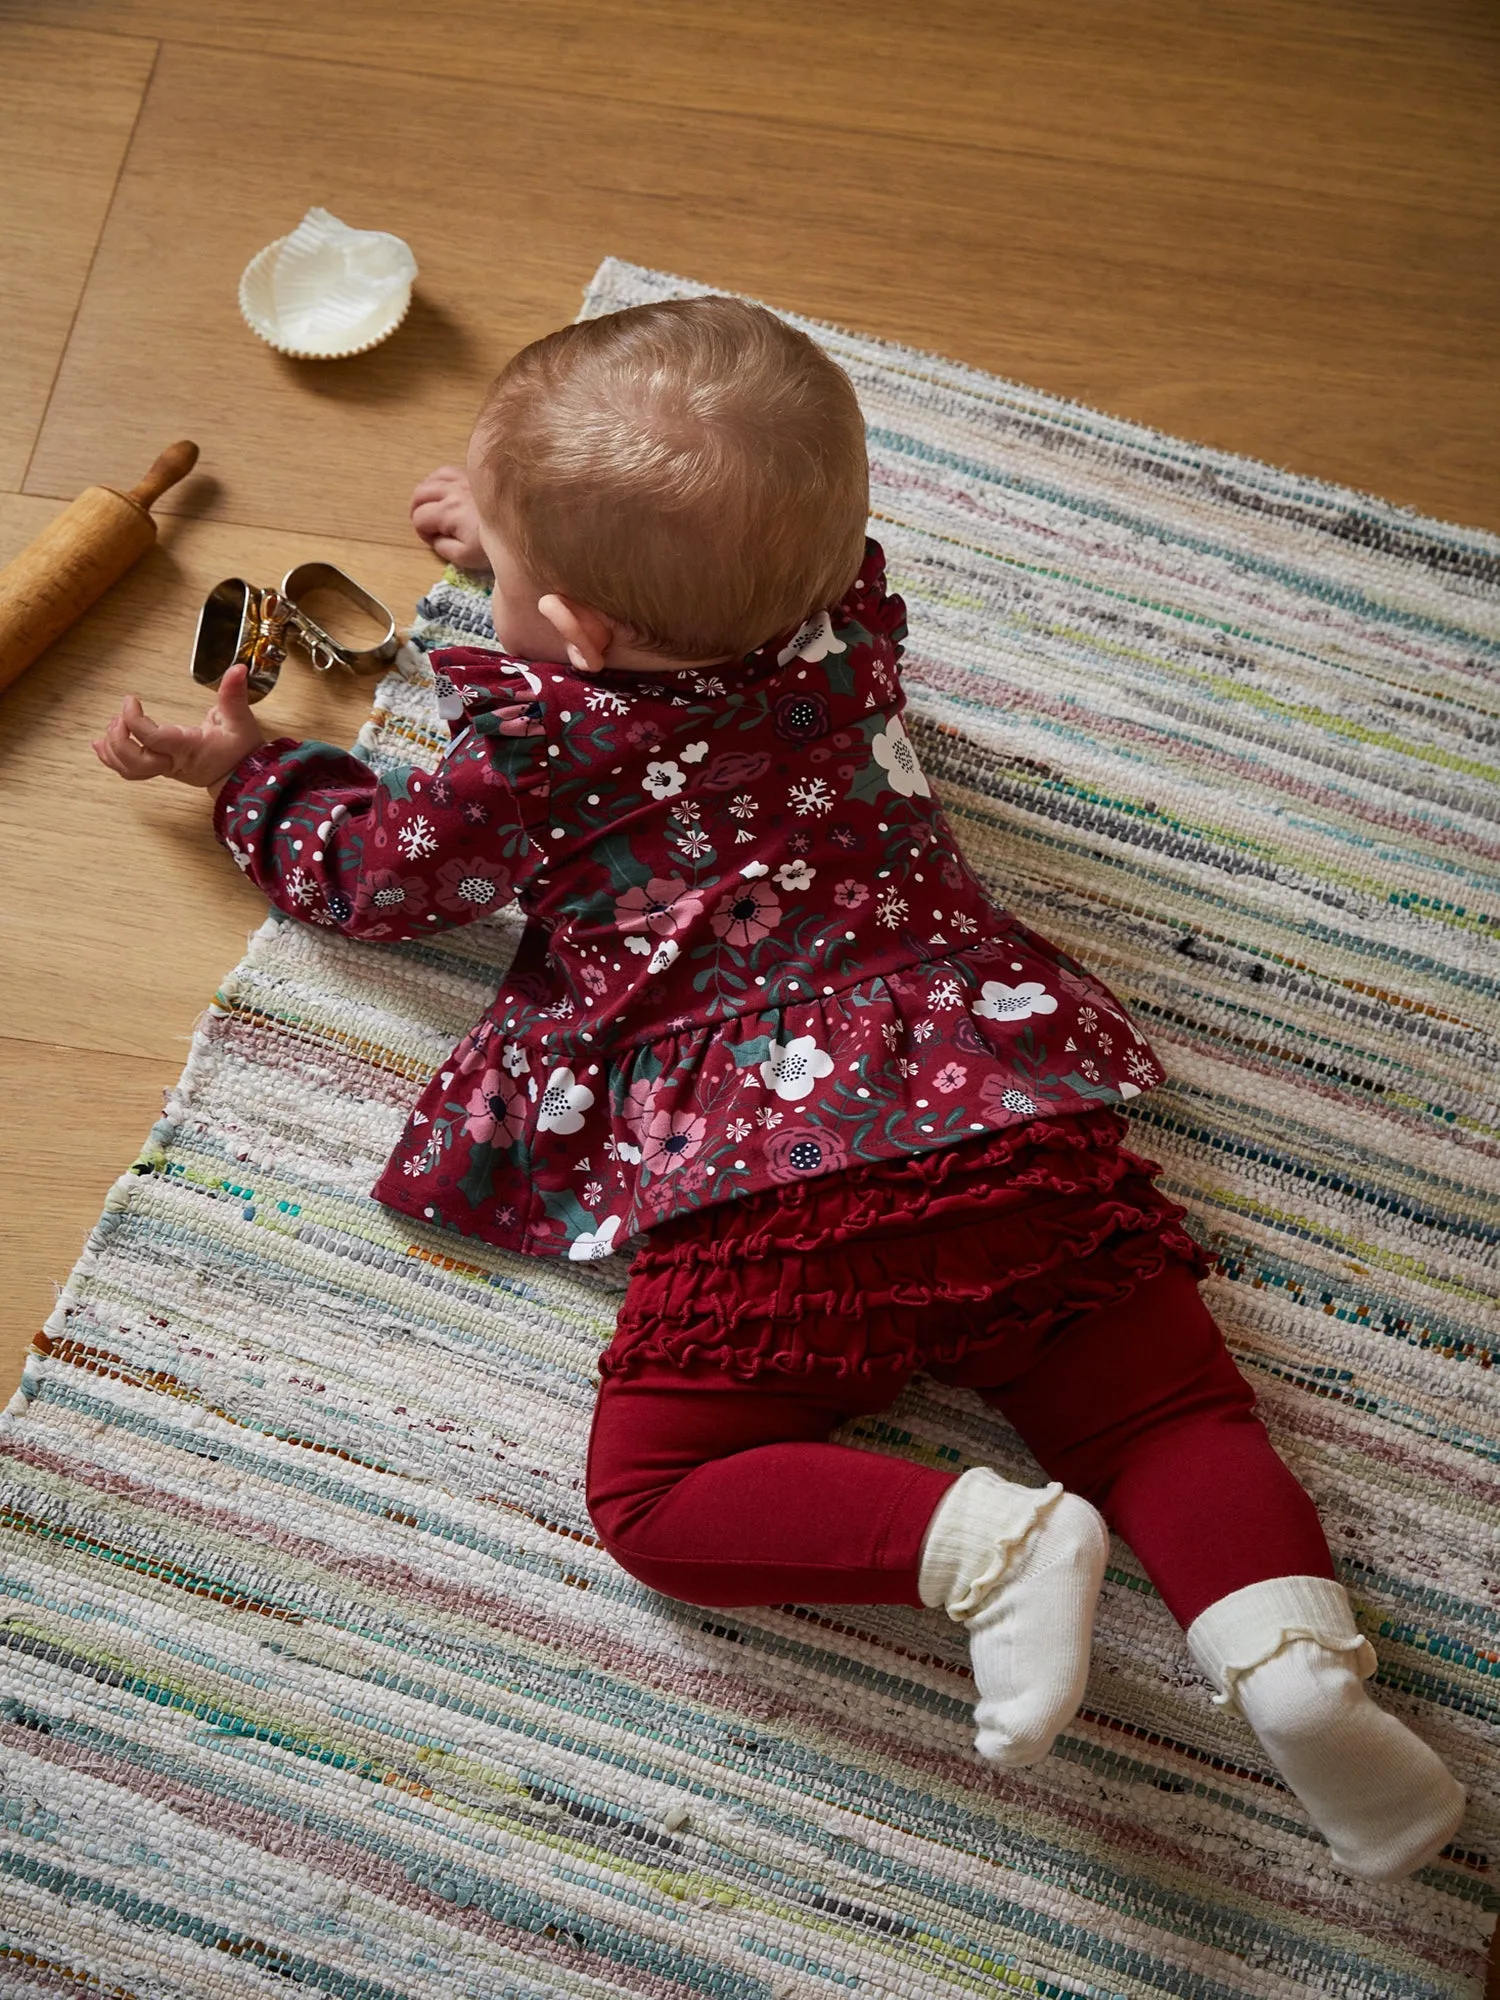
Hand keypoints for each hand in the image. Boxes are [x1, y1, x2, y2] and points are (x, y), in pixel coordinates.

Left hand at [92, 660, 266, 789]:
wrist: (243, 777)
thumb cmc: (240, 750)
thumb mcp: (240, 719)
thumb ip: (234, 694)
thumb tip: (238, 669)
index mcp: (188, 748)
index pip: (153, 739)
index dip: (134, 720)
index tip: (131, 700)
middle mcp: (174, 762)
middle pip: (134, 762)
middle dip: (118, 739)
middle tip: (118, 718)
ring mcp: (166, 769)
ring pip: (129, 770)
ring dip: (113, 749)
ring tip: (112, 725)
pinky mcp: (162, 769)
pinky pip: (131, 771)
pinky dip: (112, 758)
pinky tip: (102, 744)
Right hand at [411, 464, 491, 572]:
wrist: (527, 525)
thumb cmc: (496, 544)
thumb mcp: (466, 557)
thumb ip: (444, 548)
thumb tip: (433, 538)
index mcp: (448, 512)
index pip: (419, 518)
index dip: (422, 532)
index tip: (435, 540)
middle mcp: (452, 490)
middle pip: (419, 494)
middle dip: (417, 510)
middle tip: (427, 525)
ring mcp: (464, 479)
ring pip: (431, 479)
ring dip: (426, 493)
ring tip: (432, 507)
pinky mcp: (475, 474)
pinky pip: (447, 470)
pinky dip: (439, 480)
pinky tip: (445, 491)